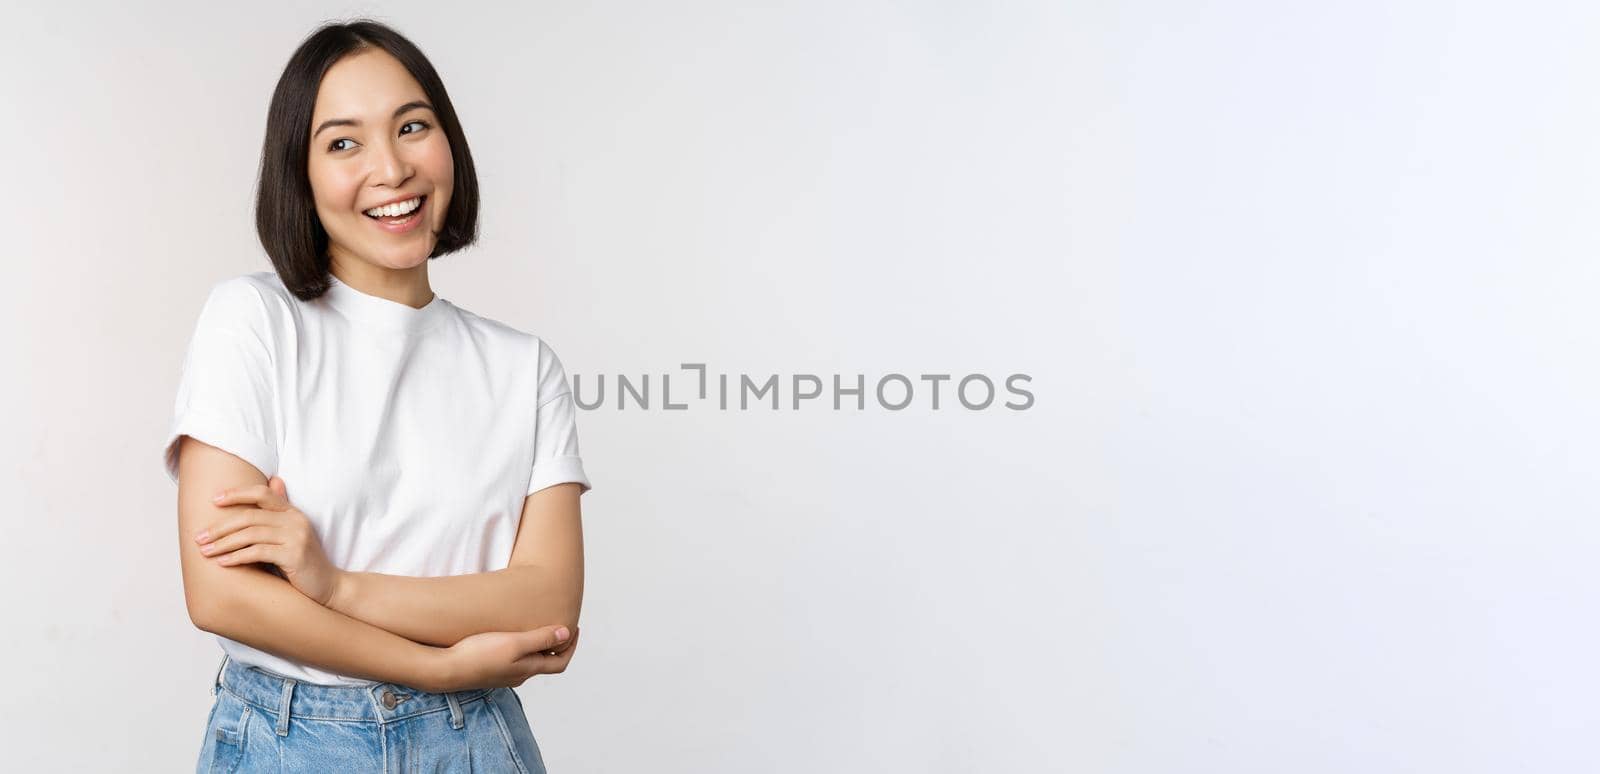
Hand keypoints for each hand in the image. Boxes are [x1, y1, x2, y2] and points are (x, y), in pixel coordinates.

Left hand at [197, 476, 344, 606]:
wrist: (328, 586)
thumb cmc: (303, 562)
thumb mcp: (291, 534)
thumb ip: (279, 513)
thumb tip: (273, 482)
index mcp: (293, 512)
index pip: (262, 493)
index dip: (237, 494)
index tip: (213, 500)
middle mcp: (296, 521)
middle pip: (250, 516)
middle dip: (220, 527)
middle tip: (199, 537)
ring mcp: (296, 537)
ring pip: (251, 534)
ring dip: (223, 543)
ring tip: (205, 552)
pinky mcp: (295, 555)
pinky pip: (258, 552)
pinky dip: (237, 557)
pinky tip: (222, 562)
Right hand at [431, 624, 579, 691]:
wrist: (444, 670)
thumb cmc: (478, 655)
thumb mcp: (514, 644)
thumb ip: (541, 639)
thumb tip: (566, 633)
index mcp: (528, 669)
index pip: (560, 662)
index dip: (571, 646)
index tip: (575, 627)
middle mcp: (517, 676)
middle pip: (545, 662)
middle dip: (555, 644)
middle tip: (558, 624)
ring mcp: (502, 675)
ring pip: (527, 661)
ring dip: (536, 645)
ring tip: (536, 626)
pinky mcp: (487, 671)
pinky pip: (511, 660)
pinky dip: (519, 648)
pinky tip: (509, 635)